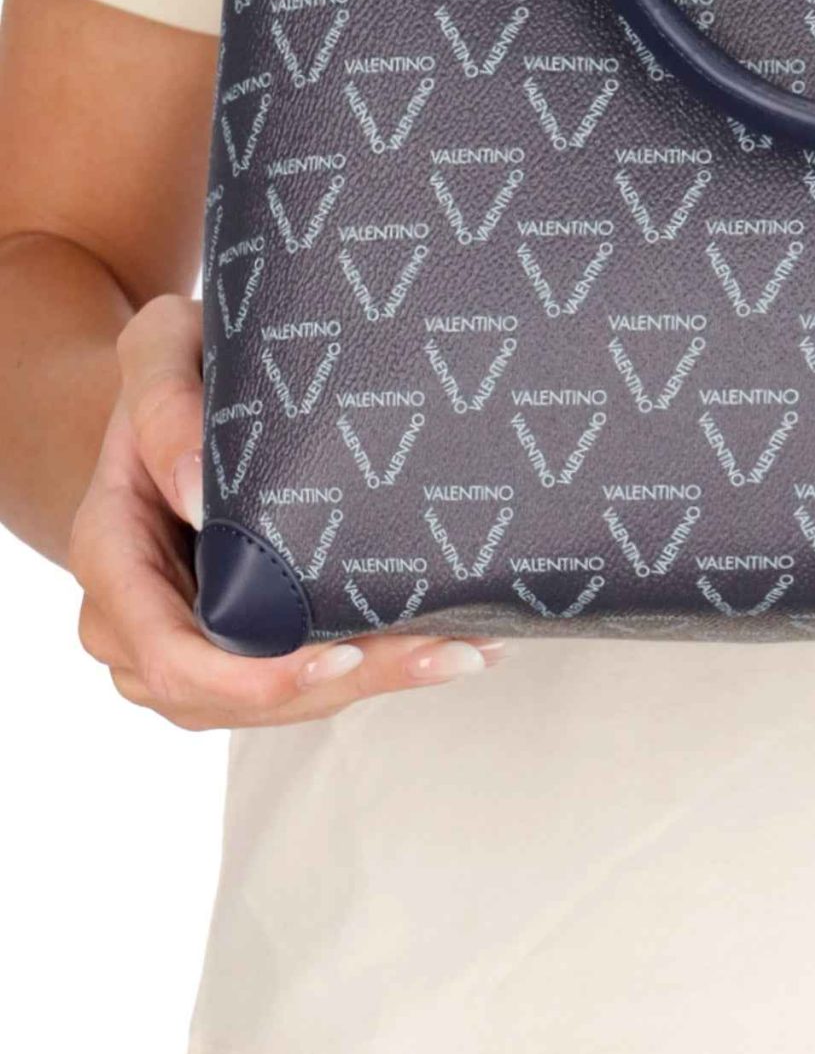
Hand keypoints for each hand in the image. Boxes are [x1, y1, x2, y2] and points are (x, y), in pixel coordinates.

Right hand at [70, 294, 502, 728]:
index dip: (251, 675)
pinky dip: (367, 671)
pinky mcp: (230, 650)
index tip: (337, 656)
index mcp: (110, 554)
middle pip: (231, 697)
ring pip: (270, 705)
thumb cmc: (170, 371)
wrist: (166, 404)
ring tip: (465, 648)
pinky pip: (291, 686)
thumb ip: (162, 404)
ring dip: (370, 685)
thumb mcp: (158, 348)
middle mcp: (131, 621)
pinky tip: (447, 644)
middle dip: (343, 684)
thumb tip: (200, 495)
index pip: (167, 655)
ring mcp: (179, 646)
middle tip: (448, 650)